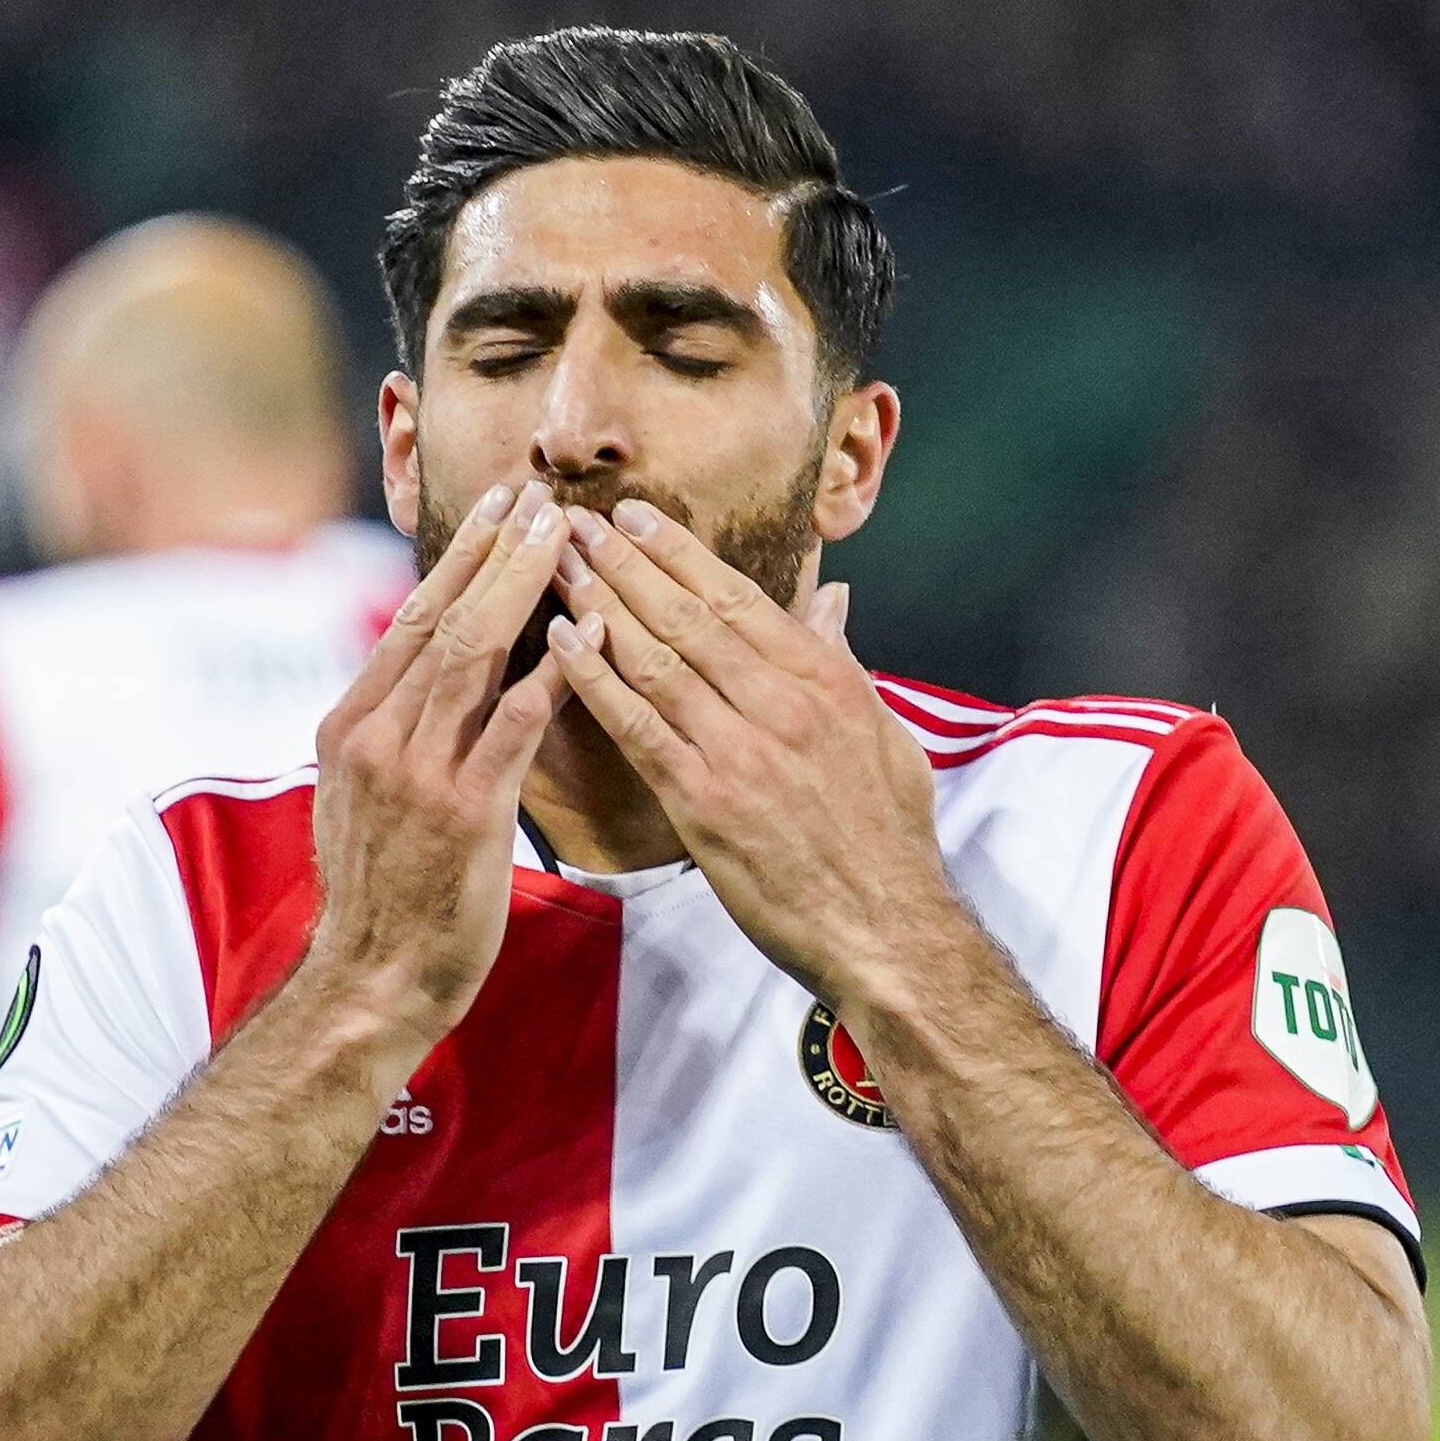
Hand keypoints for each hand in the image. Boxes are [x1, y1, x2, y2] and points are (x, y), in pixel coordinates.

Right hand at [295, 480, 575, 1047]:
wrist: (371, 980)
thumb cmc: (382, 896)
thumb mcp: (364, 797)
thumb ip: (396, 733)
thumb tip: (438, 675)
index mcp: (350, 725)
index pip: (409, 619)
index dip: (457, 556)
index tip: (498, 504)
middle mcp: (376, 735)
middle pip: (439, 618)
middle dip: (492, 549)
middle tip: (540, 494)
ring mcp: (415, 771)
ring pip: (471, 654)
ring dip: (521, 586)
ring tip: (563, 534)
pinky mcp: (463, 812)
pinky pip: (512, 725)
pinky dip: (553, 674)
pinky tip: (589, 633)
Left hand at [545, 501, 956, 1008]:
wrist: (885, 925)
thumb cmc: (886, 837)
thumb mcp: (883, 733)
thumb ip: (844, 662)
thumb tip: (833, 600)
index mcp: (822, 679)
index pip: (736, 596)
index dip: (677, 551)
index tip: (633, 515)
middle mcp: (779, 701)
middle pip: (685, 614)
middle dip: (623, 561)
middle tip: (572, 520)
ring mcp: (738, 749)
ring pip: (653, 657)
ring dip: (597, 604)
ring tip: (553, 564)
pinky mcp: (702, 800)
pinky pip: (635, 725)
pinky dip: (593, 678)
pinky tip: (559, 642)